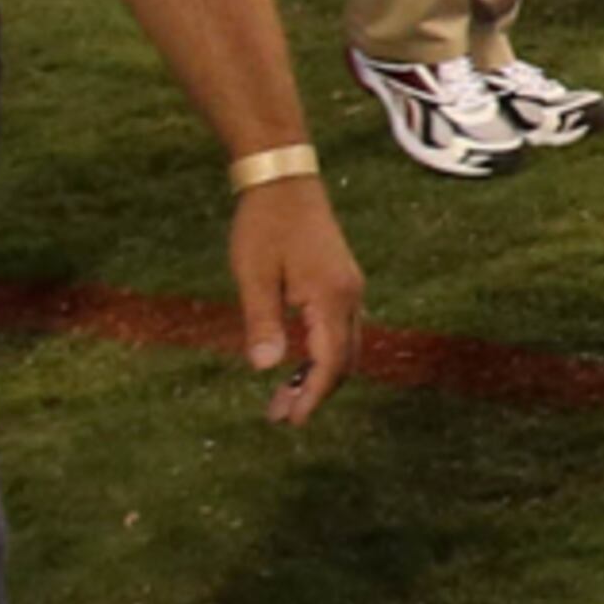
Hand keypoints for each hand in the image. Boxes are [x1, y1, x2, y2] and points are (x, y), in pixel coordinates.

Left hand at [229, 176, 364, 424]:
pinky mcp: (341, 280)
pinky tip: (295, 362)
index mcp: (331, 296)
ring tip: (282, 397)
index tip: (291, 422)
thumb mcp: (254, 275)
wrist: (284, 180)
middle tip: (278, 416)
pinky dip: (322, 353)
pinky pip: (340, 329)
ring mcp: (349, 286)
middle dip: (315, 391)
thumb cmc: (264, 226)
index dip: (312, 395)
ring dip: (319, 374)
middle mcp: (349, 294)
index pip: (329, 360)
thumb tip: (265, 368)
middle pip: (345, 358)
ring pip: (345, 344)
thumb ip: (262, 321)